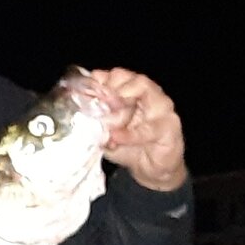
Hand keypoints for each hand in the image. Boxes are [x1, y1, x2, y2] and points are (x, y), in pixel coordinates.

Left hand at [86, 68, 187, 190]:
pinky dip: (131, 133)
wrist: (150, 170)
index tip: (88, 93)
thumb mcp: (105, 132)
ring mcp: (162, 108)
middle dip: (114, 87)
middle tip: (101, 102)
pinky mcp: (170, 127)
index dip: (102, 81)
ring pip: (146, 90)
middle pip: (133, 77)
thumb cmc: (128, 146)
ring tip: (110, 114)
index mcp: (132, 92)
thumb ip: (94, 120)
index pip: (118, 75)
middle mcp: (149, 94)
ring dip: (124, 102)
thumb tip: (75, 112)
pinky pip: (151, 126)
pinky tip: (117, 137)